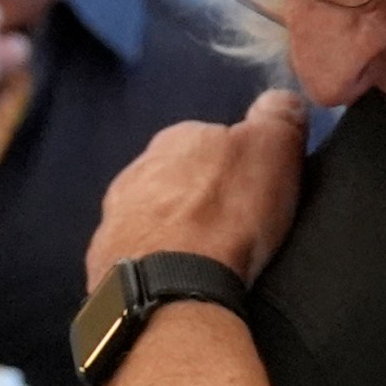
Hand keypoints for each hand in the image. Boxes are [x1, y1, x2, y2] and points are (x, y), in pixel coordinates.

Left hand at [87, 91, 308, 286]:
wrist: (170, 286)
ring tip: (204, 260)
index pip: (209, 140)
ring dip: (173, 231)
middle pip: (177, 179)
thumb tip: (281, 99)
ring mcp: (113, 216)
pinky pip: (135, 254)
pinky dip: (155, 262)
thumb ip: (279, 117)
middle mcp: (136, 169)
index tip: (252, 193)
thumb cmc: (227, 213)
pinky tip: (174, 280)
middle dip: (198, 198)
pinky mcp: (103, 259)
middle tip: (231, 229)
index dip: (234, 165)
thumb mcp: (273, 150)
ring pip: (151, 215)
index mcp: (177, 137)